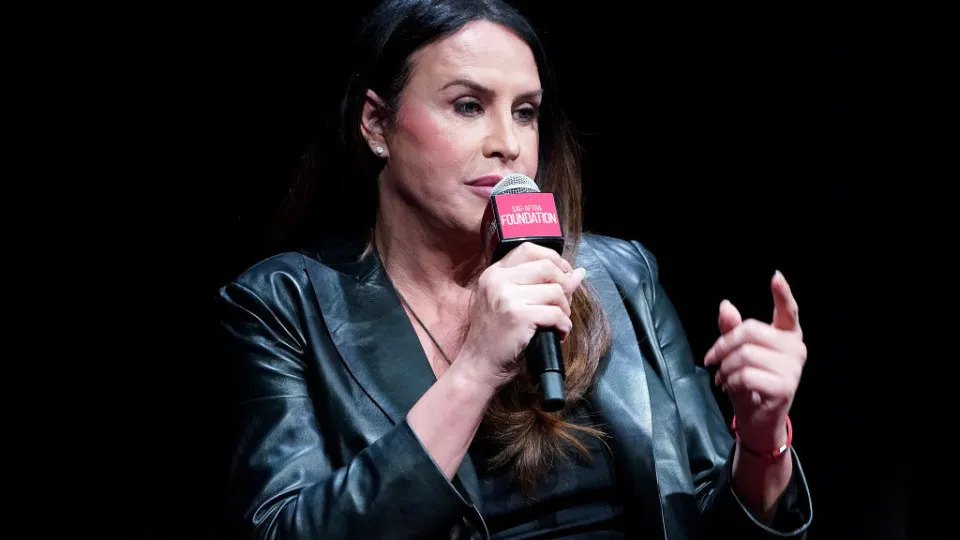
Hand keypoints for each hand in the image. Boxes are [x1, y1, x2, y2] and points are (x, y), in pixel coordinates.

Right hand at [455, 242, 585, 390]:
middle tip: (564, 303)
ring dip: (565, 309)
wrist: (480, 365)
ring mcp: (506, 297)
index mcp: (494, 274)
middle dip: (564, 284)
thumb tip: (578, 272)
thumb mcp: (511, 303)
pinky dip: (563, 325)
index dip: (553, 258)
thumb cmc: (496, 337)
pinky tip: (558, 333)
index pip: (529, 249)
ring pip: (555, 291)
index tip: (564, 274)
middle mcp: (498, 281)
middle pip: (547, 266)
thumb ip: (539, 284)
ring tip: (558, 322)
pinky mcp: (518, 316)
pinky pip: (555, 313)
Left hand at [703, 270, 806, 452]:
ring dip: (725, 367)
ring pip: (745, 354)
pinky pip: (746, 375)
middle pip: (750, 331)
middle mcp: (796, 349)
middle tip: (711, 359)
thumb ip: (733, 330)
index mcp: (787, 336)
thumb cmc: (749, 383)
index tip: (776, 276)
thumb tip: (725, 305)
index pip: (789, 311)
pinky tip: (731, 388)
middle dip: (723, 345)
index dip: (783, 294)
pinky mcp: (785, 386)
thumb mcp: (738, 354)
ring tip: (723, 377)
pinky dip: (731, 381)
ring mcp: (793, 368)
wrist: (758, 420)